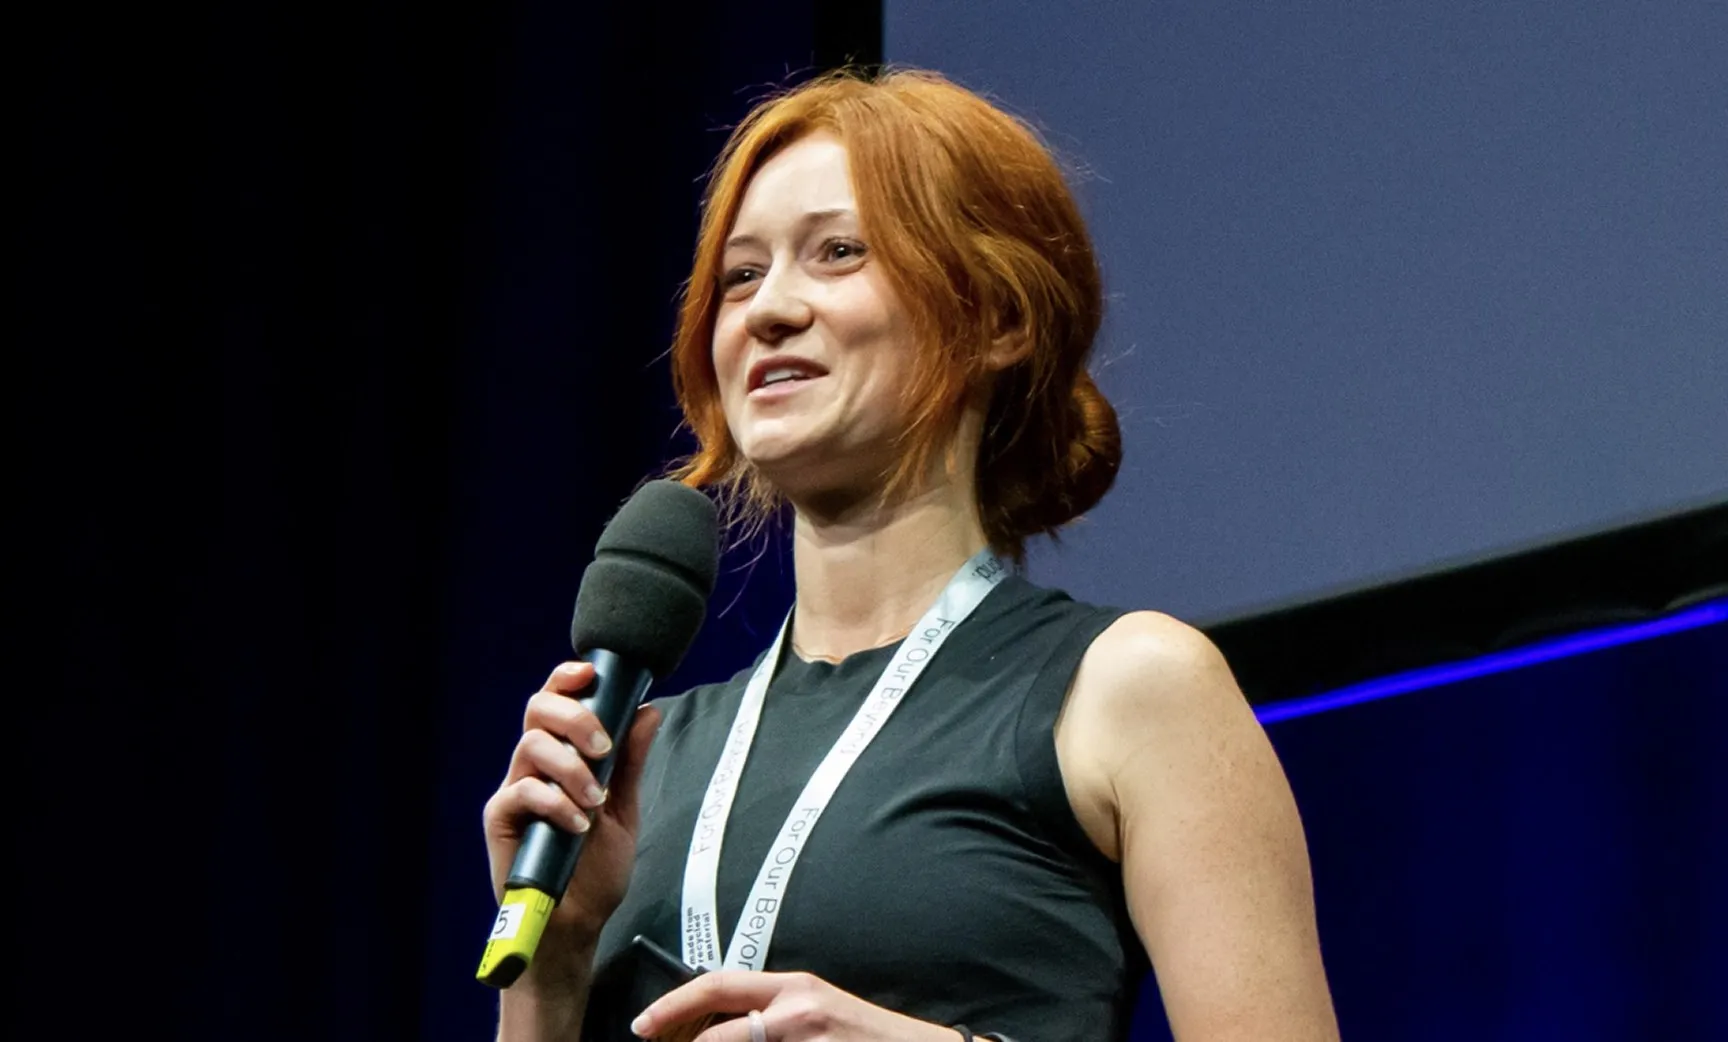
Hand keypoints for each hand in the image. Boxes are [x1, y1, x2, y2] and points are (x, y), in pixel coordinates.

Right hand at [482, 661, 662, 951]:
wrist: (577, 923)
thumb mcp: (624, 809)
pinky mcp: (501, 819)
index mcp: (560, 757)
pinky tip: (578, 825)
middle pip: (538, 710)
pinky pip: (521, 790)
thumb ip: (631, 762)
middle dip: (575, 718)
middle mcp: (533, 766)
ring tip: (595, 802)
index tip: (590, 673)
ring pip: (532, 746)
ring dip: (571, 768)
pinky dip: (555, 802)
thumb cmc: (595, 869)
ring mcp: (514, 791)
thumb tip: (648, 711)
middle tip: (603, 749)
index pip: (555, 702)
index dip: (567, 679)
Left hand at [631, 970, 961, 1041]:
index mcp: (792, 988)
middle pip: (714, 1033)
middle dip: (676, 1041)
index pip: (716, 985)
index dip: (671, 1006)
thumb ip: (768, 1010)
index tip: (644, 1026)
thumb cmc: (863, 1035)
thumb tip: (712, 1022)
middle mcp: (795, 1012)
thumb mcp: (815, 1008)